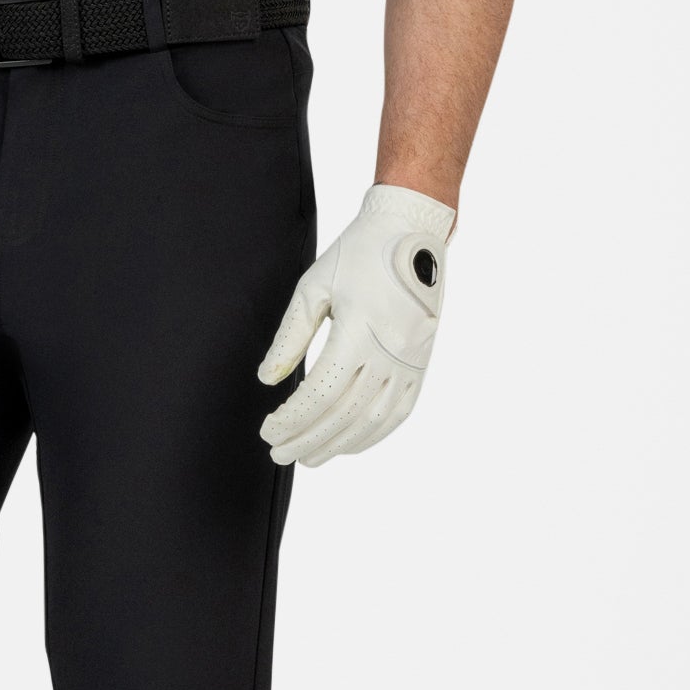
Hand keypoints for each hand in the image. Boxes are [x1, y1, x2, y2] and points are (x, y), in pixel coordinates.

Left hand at [257, 184, 454, 466]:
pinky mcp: (422, 363)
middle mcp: (391, 351)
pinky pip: (399, 412)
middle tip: (279, 454)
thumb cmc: (357, 254)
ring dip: (339, 445)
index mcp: (360, 330)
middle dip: (308, 439)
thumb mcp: (313, 288)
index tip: (268, 430)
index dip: (293, 418)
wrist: (410, 232)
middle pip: (345, 414)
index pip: (322, 392)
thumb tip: (267, 379)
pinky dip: (373, 435)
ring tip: (309, 457)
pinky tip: (349, 444)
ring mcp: (412, 361)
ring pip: (374, 420)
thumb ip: (289, 337)